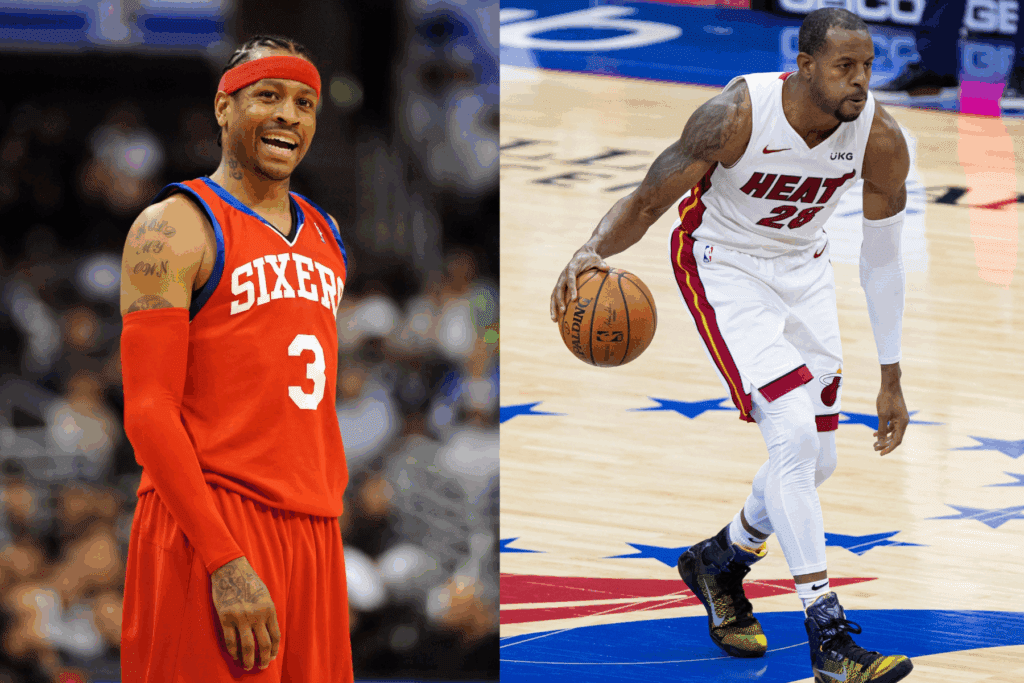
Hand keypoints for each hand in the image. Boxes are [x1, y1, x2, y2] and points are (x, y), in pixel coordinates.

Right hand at [211, 556, 280, 670]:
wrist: (231, 570)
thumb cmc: (249, 582)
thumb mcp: (265, 595)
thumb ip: (268, 613)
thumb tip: (269, 632)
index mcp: (269, 609)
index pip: (275, 635)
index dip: (275, 649)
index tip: (272, 657)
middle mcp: (257, 615)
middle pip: (264, 644)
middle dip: (264, 659)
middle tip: (262, 667)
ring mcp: (241, 617)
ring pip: (247, 646)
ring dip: (248, 660)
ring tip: (248, 666)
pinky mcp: (226, 618)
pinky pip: (230, 641)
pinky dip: (233, 652)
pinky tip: (235, 656)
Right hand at [550, 247, 609, 321]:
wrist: (580, 256)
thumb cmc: (590, 259)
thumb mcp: (596, 259)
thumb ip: (600, 264)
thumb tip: (607, 268)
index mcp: (571, 268)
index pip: (570, 279)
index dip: (571, 288)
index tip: (574, 299)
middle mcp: (563, 275)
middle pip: (559, 289)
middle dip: (560, 300)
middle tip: (563, 311)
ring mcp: (560, 281)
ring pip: (554, 295)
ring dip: (553, 307)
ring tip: (554, 319)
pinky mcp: (560, 286)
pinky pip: (555, 297)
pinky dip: (554, 307)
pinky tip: (556, 319)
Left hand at [874, 364, 907, 455]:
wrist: (890, 385)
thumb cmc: (886, 399)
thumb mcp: (882, 416)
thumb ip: (881, 429)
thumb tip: (879, 441)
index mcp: (903, 423)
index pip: (897, 441)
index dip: (889, 448)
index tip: (880, 454)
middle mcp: (904, 422)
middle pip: (895, 438)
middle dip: (885, 444)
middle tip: (874, 449)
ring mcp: (900, 418)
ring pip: (892, 433)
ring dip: (883, 438)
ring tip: (873, 443)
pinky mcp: (896, 415)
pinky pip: (890, 426)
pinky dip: (883, 430)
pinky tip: (873, 434)